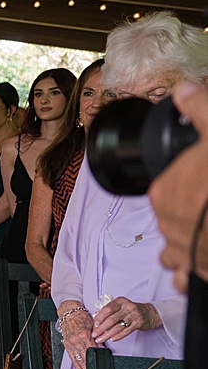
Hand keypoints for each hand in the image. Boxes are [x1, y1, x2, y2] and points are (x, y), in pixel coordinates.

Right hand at [59, 306, 99, 368]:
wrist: (69, 313)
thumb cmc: (80, 317)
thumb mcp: (92, 326)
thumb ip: (97, 338)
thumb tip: (101, 348)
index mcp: (84, 334)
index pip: (93, 349)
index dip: (98, 355)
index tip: (101, 360)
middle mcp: (76, 340)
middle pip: (85, 355)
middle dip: (90, 364)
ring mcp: (70, 342)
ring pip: (78, 358)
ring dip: (83, 366)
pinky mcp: (66, 344)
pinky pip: (71, 356)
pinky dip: (76, 363)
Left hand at [91, 297, 160, 343]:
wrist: (150, 312)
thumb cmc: (130, 309)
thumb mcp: (120, 306)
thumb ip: (109, 311)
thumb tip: (96, 317)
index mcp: (120, 301)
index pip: (107, 309)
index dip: (100, 318)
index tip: (95, 325)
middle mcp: (127, 307)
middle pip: (111, 319)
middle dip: (101, 328)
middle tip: (95, 334)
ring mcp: (134, 315)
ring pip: (118, 327)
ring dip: (107, 334)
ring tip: (101, 339)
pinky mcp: (138, 323)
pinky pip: (126, 332)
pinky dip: (118, 336)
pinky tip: (112, 339)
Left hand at [150, 82, 207, 290]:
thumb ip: (200, 110)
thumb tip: (185, 90)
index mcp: (166, 191)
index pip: (169, 187)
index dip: (190, 183)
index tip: (207, 183)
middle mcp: (167, 224)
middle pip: (174, 218)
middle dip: (192, 213)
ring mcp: (182, 252)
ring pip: (175, 250)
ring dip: (189, 243)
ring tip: (206, 232)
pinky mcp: (198, 273)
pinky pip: (184, 277)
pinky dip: (191, 270)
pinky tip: (203, 258)